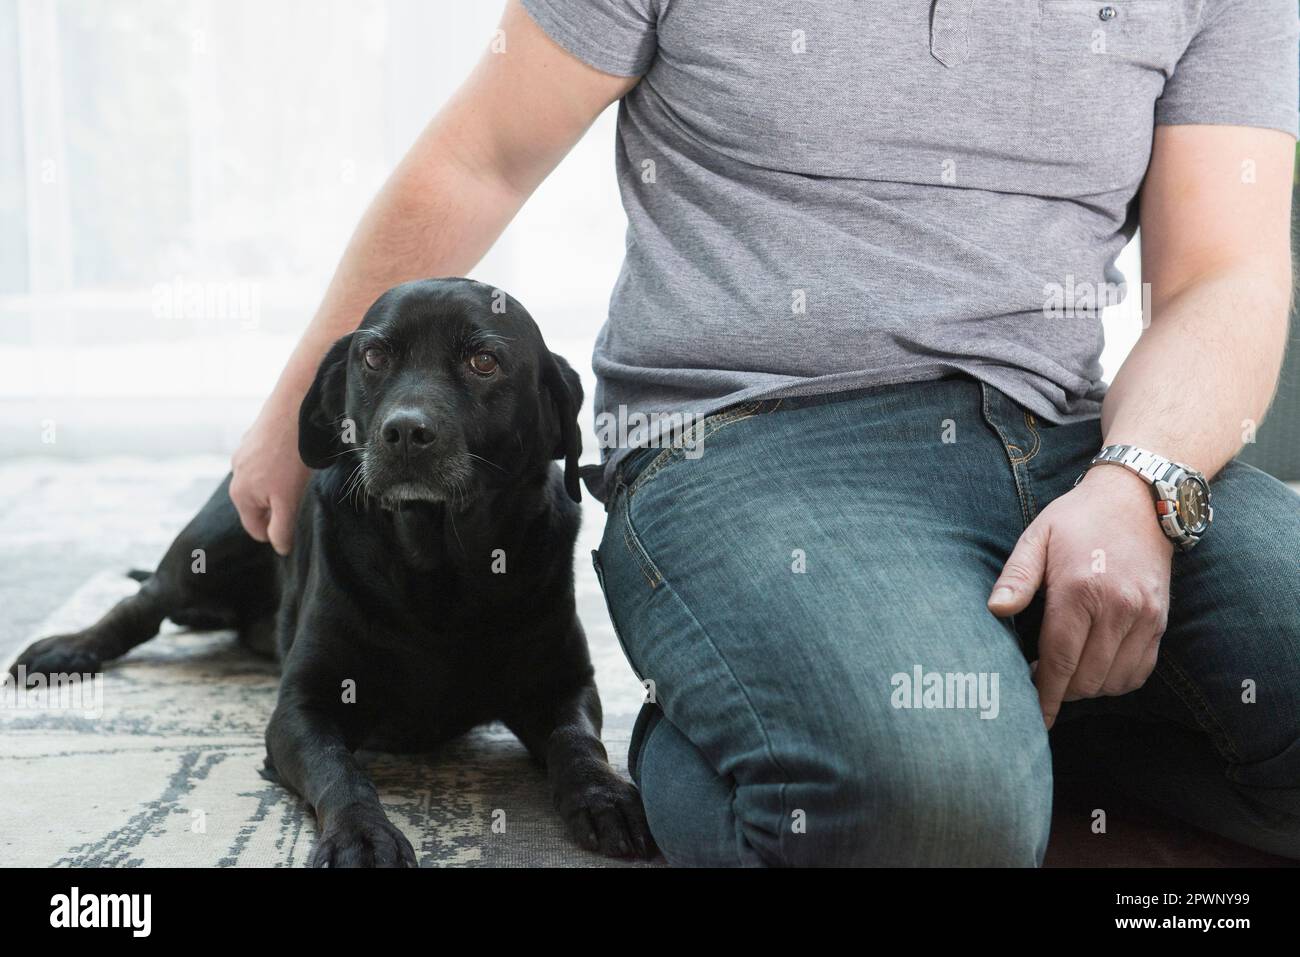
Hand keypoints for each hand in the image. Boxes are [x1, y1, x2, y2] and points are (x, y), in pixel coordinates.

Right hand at [230, 398, 310, 554]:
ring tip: (299, 478)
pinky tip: (295, 457)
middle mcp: (236, 472)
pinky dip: (279, 465)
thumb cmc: (291, 457)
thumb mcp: (288, 499)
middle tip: (300, 500)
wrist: (293, 407)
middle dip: (277, 508)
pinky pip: (267, 459)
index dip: (275, 534)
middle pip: (258, 504)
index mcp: (240, 493)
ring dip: (279, 485)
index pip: (255, 528)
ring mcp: (244, 451)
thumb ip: (281, 526)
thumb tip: (279, 548)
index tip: (294, 530)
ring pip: (262, 480)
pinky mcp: (256, 435)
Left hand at [987, 465, 1172, 728]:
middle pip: (1087, 678)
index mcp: (1080, 590)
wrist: (1138, 499)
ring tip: (1067, 672)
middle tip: (1042, 680)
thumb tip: (995, 611)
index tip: (1034, 716)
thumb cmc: (1076, 519)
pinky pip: (1139, 671)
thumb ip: (1016, 577)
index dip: (1045, 693)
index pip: (1060, 659)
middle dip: (1062, 691)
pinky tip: (1096, 667)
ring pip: (1113, 681)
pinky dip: (1116, 681)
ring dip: (1088, 688)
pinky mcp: (1160, 621)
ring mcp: (1144, 617)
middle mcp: (1117, 608)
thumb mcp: (1036, 537)